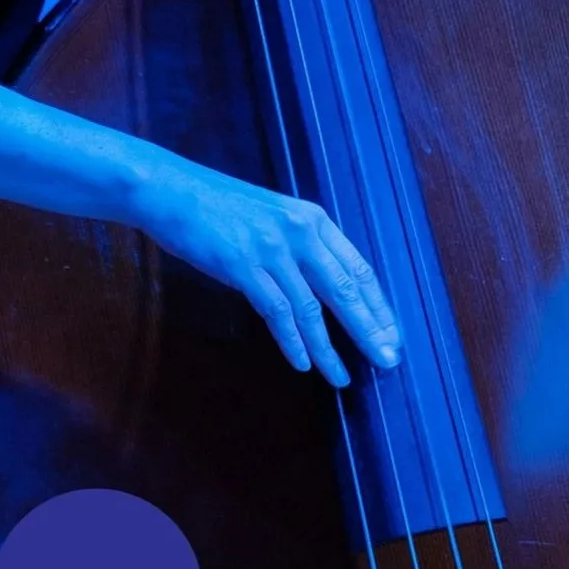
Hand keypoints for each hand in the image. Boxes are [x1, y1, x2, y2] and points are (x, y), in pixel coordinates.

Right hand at [129, 154, 403, 386]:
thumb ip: (302, 246)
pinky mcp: (244, 266)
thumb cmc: (221, 205)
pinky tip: (302, 363)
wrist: (175, 191)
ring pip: (312, 308)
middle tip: (387, 361)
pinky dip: (292, 340)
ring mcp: (272, 249)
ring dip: (329, 348)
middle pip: (345, 289)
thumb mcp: (274, 217)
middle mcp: (300, 231)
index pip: (358, 267)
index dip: (378, 304)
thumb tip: (327, 288)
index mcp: (312, 219)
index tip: (392, 335)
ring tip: (341, 377)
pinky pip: (276, 311)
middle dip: (369, 329)